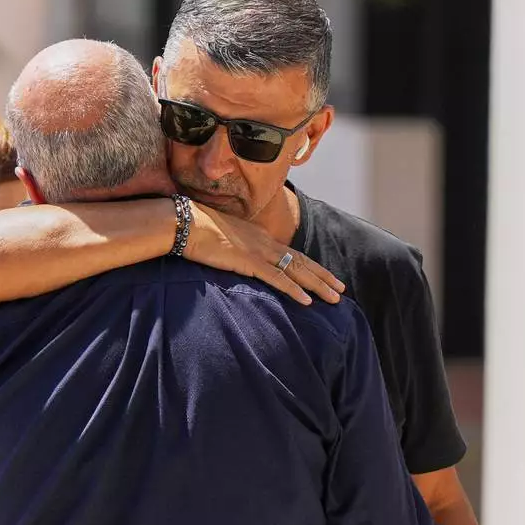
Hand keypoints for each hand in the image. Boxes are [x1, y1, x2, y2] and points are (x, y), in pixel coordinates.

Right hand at [184, 201, 344, 304]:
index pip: (291, 253)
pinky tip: (307, 301)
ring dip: (317, 285)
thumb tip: (239, 261)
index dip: (310, 266)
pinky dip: (294, 290)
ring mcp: (258, 251)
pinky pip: (277, 278)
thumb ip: (236, 250)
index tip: (324, 277)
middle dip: (323, 276)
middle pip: (300, 261)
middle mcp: (265, 242)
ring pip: (296, 270)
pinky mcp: (248, 261)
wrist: (184, 223)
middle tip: (340, 289)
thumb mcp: (223, 239)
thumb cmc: (197, 230)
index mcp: (259, 237)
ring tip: (334, 298)